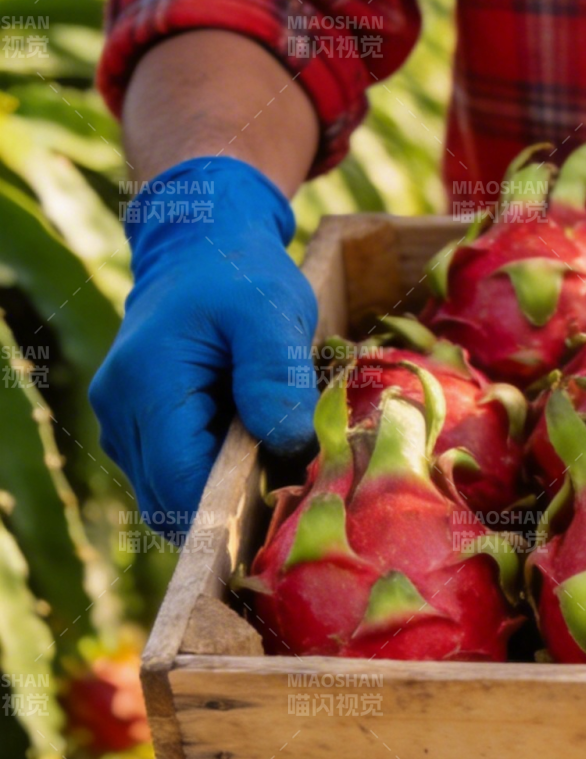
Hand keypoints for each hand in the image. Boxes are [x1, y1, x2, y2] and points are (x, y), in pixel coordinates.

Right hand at [91, 157, 319, 538]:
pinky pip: (171, 476)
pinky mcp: (137, 430)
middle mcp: (119, 412)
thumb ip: (275, 377)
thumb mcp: (272, 313)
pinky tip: (255, 455)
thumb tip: (288, 444)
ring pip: (168, 496)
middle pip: (169, 499)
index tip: (288, 503)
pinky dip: (212, 479)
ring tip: (278, 466)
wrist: (200, 248)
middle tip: (293, 491)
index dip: (231, 509)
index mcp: (145, 384)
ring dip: (221, 497)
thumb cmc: (240, 276)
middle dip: (229, 510)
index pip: (179, 479)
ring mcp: (121, 424)